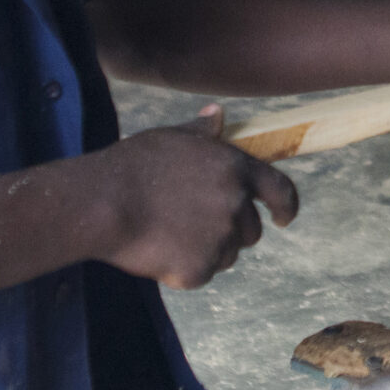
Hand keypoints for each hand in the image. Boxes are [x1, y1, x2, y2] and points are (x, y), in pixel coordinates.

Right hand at [95, 105, 299, 288]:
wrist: (102, 203)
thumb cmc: (133, 166)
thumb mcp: (171, 138)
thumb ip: (203, 132)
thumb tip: (218, 115)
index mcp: (235, 169)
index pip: (281, 190)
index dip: (286, 206)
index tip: (284, 217)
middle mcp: (235, 205)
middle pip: (251, 231)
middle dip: (231, 231)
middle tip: (193, 225)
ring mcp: (219, 240)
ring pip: (226, 255)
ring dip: (207, 251)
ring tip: (168, 233)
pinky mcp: (198, 270)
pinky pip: (199, 274)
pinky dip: (182, 269)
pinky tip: (156, 251)